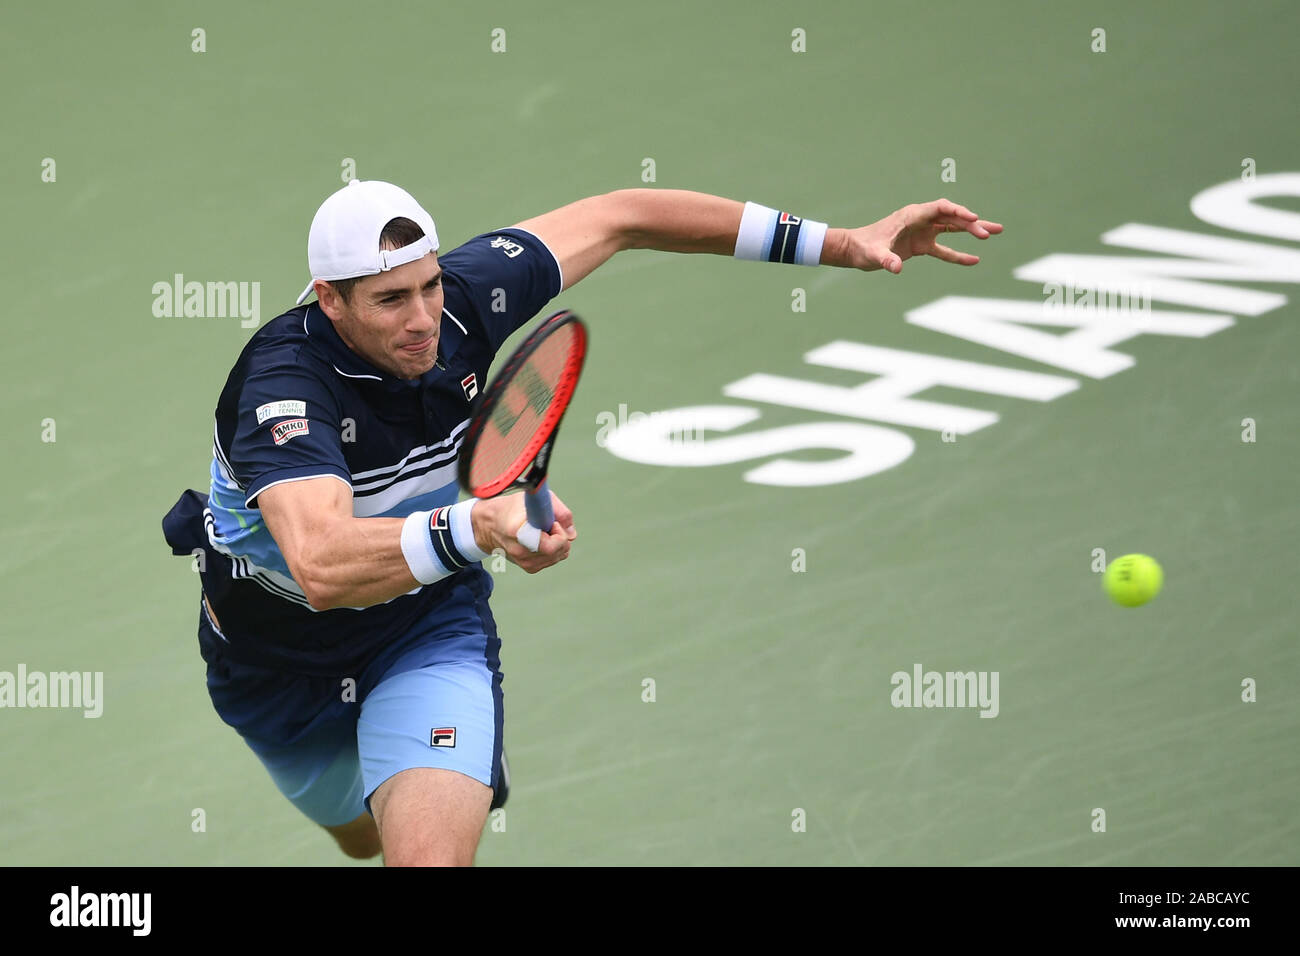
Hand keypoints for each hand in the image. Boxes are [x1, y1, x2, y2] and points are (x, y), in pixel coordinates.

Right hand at [470, 491, 576, 573]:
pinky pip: (553, 559)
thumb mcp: (534, 499)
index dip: (558, 533)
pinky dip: (554, 549)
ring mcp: (524, 562)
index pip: (551, 545)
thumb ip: (559, 512)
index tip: (552, 522)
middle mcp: (520, 551)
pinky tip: (541, 539)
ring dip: (559, 542)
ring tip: (542, 531)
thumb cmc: (513, 508)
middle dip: (562, 536)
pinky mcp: (528, 567)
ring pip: (558, 556)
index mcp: (518, 532)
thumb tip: (572, 535)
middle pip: (558, 551)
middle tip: (549, 524)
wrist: (489, 525)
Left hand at [839, 199, 1002, 273]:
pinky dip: (958, 255)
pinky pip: (944, 249)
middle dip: (971, 223)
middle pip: (951, 217)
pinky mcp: (921, 245)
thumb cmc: (863, 248)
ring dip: (973, 231)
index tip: (973, 219)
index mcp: (911, 215)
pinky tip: (975, 260)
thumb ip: (886, 260)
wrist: (854, 250)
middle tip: (989, 233)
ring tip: (995, 232)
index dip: (958, 212)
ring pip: (953, 228)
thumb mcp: (873, 255)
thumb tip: (897, 268)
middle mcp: (920, 220)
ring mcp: (922, 232)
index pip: (940, 208)